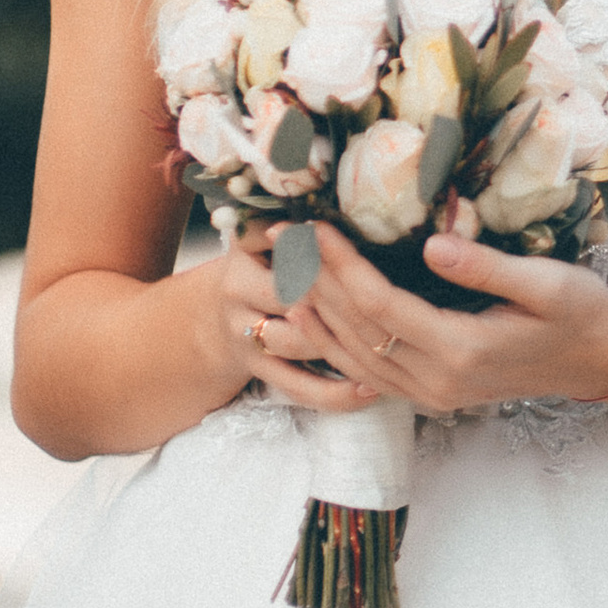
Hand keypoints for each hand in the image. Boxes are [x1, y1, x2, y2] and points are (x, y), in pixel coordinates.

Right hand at [210, 227, 380, 417]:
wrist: (217, 312)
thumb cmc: (266, 262)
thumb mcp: (272, 230)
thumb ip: (306, 224)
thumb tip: (350, 215)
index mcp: (245, 245)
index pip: (284, 240)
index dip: (321, 246)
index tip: (354, 245)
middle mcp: (236, 288)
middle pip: (292, 291)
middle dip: (338, 295)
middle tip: (390, 300)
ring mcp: (243, 333)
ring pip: (296, 341)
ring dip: (340, 343)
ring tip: (390, 345)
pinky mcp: (256, 369)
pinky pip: (297, 387)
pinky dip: (333, 393)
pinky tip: (369, 391)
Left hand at [253, 221, 607, 417]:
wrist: (596, 361)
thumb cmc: (578, 313)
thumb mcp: (547, 283)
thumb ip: (486, 268)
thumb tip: (432, 244)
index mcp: (462, 350)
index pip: (380, 305)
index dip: (341, 265)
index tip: (315, 227)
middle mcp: (438, 382)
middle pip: (357, 331)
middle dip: (315, 283)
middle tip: (282, 241)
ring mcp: (432, 394)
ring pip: (355, 357)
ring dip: (316, 315)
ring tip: (284, 272)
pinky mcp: (432, 393)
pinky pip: (369, 372)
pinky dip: (334, 343)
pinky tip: (312, 317)